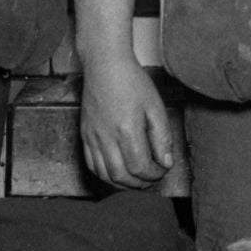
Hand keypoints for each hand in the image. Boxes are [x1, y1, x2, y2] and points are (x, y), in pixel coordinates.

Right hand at [78, 51, 174, 187]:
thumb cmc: (131, 81)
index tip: (162, 169)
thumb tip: (166, 162)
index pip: (140, 168)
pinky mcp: (85, 135)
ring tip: (136, 179)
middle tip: (152, 179)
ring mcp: (93, 137)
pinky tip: (117, 171)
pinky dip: (105, 175)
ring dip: (122, 183)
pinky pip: (92, 165)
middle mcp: (106, 137)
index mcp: (127, 130)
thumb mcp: (155, 107)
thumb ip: (162, 137)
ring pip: (105, 175)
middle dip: (140, 184)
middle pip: (122, 177)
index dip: (154, 175)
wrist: (105, 66)